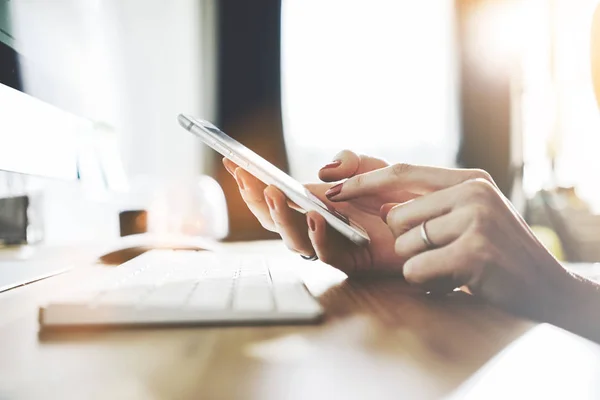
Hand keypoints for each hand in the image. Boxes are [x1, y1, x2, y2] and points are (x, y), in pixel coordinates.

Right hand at [223, 151, 409, 274]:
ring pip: (292, 239)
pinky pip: (326, 254)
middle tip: (246, 178)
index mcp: (313, 204)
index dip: (252, 183)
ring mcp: (330, 244)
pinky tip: (315, 218)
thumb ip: (348, 162)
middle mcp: (315, 226)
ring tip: (274, 192)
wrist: (428, 220)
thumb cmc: (397, 196)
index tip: (233, 163)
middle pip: (273, 220)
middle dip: (255, 200)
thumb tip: (322, 172)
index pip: (274, 196)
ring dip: (279, 217)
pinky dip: (316, 237)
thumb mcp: (371, 168)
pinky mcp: (350, 261)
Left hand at [327, 163, 583, 324]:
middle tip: (438, 252)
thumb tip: (381, 202)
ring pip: (405, 244)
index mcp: (468, 179)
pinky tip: (457, 281)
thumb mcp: (468, 215)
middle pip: (396, 215)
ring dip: (420, 263)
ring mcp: (476, 220)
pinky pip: (416, 269)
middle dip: (404, 241)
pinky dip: (428, 281)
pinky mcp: (475, 251)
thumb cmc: (497, 251)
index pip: (401, 172)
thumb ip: (427, 202)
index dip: (363, 182)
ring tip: (454, 266)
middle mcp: (472, 192)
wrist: (546, 286)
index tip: (333, 189)